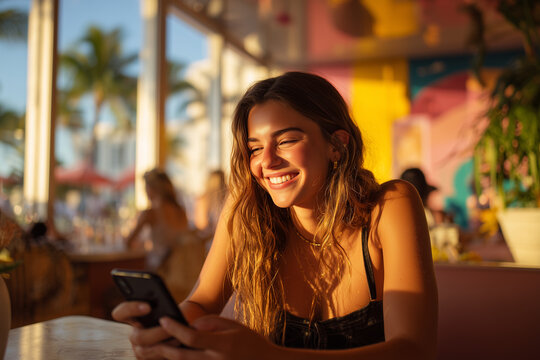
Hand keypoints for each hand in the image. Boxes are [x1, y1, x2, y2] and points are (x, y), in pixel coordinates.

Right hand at [112, 301, 176, 358]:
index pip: (121, 313)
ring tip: (180, 339)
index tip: (148, 307)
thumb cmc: (177, 317)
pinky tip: (179, 347)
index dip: (131, 309)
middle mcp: (135, 335)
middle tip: (172, 330)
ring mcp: (140, 350)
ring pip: (145, 352)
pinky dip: (167, 356)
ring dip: (165, 345)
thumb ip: (167, 306)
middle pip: (138, 336)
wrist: (185, 332)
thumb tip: (170, 311)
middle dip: (157, 333)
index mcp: (134, 318)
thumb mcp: (172, 309)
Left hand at [141, 315, 279, 359]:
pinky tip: (168, 356)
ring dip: (165, 358)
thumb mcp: (234, 326)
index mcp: (222, 345)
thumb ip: (212, 323)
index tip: (163, 319)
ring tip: (150, 349)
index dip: (175, 328)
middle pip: (181, 356)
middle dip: (161, 347)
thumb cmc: (250, 342)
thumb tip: (190, 325)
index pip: (192, 337)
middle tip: (147, 338)